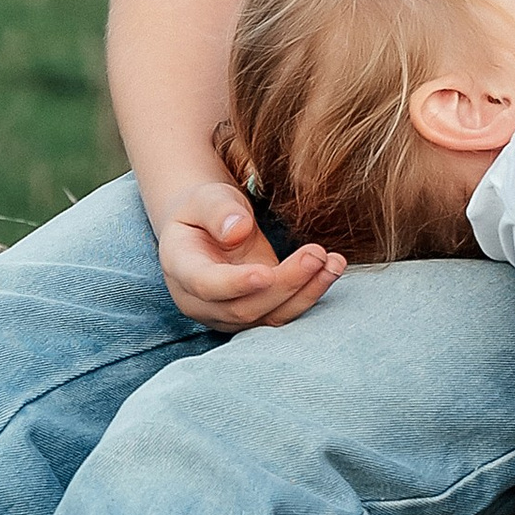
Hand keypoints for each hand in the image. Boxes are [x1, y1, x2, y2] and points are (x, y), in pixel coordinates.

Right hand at [155, 179, 345, 330]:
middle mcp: (202, 302)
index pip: (206, 285)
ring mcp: (229, 313)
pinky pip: (284, 312)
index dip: (235, 284)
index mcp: (181, 269)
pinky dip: (311, 293)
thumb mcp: (205, 197)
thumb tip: (237, 232)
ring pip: (269, 317)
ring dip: (305, 293)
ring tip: (333, 263)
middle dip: (284, 284)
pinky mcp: (257, 312)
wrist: (207, 226)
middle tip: (315, 253)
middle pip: (244, 307)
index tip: (266, 273)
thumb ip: (218, 211)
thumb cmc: (203, 208)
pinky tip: (332, 268)